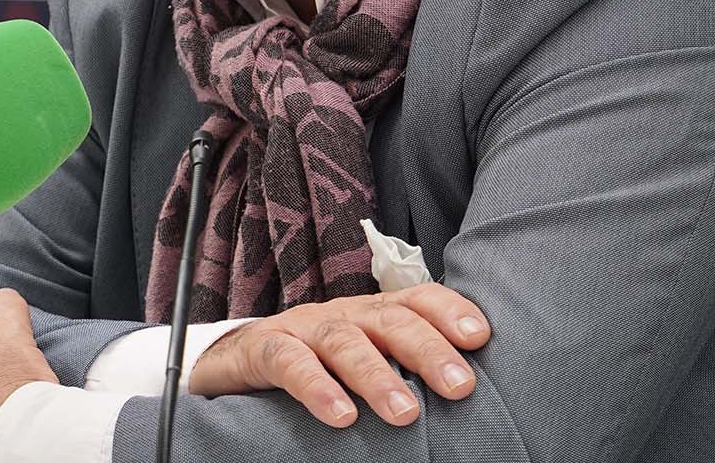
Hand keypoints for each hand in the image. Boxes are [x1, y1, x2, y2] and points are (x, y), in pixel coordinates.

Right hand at [189, 283, 490, 426]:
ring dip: (376, 375)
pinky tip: (341, 415)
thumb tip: (469, 401)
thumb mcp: (364, 364)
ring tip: (405, 412)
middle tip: (460, 386)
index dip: (449, 310)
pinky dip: (316, 387)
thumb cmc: (316, 369)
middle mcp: (343, 315)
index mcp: (373, 315)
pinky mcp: (262, 349)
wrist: (235, 362)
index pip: (416, 299)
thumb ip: (404, 371)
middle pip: (389, 319)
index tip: (479, 337)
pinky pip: (290, 363)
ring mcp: (302, 328)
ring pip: (344, 341)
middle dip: (427, 349)